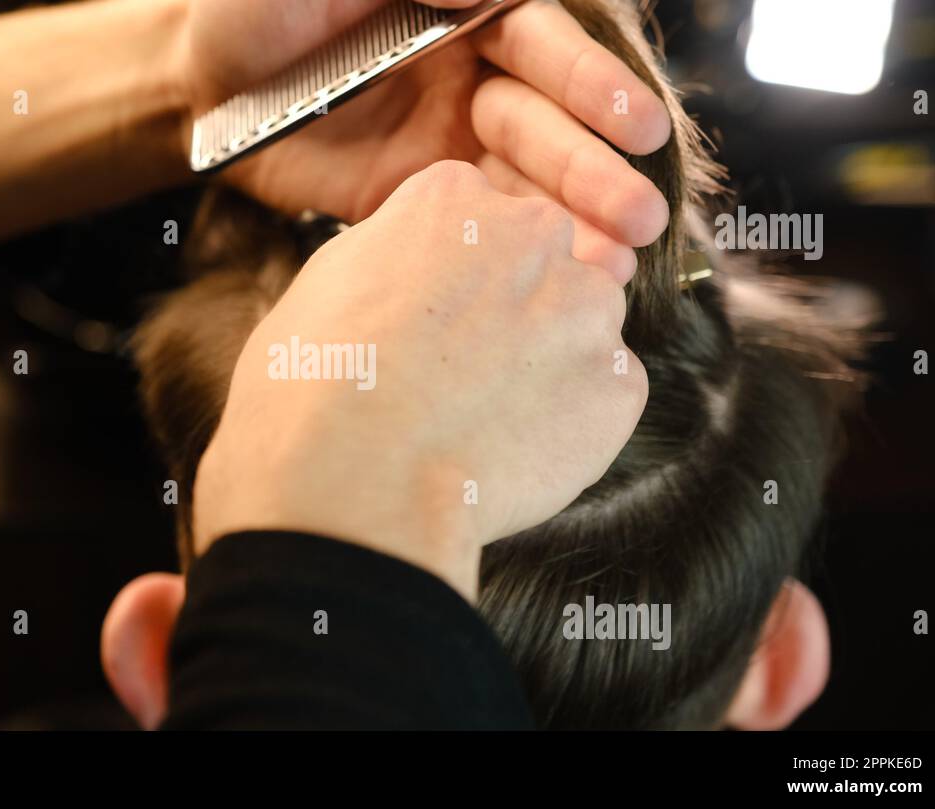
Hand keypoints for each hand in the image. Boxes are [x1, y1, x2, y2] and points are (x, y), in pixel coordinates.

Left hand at [179, 0, 672, 282]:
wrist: (197, 91)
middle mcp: (468, 76)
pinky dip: (521, 249)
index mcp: (457, 14)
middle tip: (641, 213)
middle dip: (592, 166)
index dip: (588, 83)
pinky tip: (565, 276)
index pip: (538, 45)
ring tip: (622, 260)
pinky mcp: (421, 200)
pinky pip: (481, 224)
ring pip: (525, 179)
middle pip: (544, 121)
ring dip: (576, 218)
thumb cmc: (249, 12)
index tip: (636, 126)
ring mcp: (449, 143)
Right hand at [191, 162, 647, 600]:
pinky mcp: (619, 385)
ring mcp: (586, 310)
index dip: (455, 273)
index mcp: (453, 199)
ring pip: (586, 324)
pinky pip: (609, 394)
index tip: (435, 315)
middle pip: (545, 257)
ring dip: (552, 361)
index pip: (478, 213)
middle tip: (464, 369)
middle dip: (516, 305)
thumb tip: (416, 274)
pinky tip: (515, 448)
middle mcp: (532, 234)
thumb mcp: (328, 283)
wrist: (355, 483)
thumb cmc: (315, 391)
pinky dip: (574, 422)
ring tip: (488, 416)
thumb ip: (397, 257)